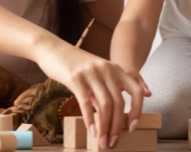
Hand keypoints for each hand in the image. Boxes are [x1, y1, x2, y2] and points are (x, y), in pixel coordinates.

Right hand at [34, 43, 150, 148]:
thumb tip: (113, 117)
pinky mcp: (75, 77)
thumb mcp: (96, 75)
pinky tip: (91, 131)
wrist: (53, 49)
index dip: (137, 111)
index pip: (135, 91)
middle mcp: (107, 69)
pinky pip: (86, 102)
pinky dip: (90, 119)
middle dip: (117, 126)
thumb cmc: (75, 65)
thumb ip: (106, 91)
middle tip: (113, 142)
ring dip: (104, 127)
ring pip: (105, 104)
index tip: (132, 127)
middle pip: (119, 102)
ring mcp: (91, 72)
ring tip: (102, 141)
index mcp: (115, 69)